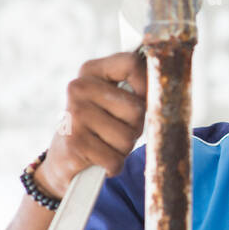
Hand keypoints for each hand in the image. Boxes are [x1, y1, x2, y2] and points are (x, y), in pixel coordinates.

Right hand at [34, 49, 148, 198]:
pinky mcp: (74, 143)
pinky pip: (115, 159)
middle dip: (134, 128)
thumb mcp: (114, 101)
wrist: (64, 159)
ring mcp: (75, 114)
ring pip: (128, 137)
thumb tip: (164, 86)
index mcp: (91, 71)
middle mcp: (79, 87)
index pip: (131, 63)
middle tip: (116, 131)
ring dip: (123, 149)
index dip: (147, 85)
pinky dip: (113, 166)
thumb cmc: (100, 127)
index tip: (143, 99)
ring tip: (105, 144)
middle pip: (137, 108)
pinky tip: (98, 159)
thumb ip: (136, 88)